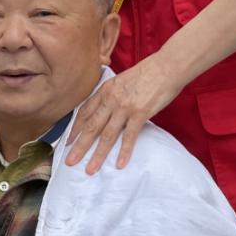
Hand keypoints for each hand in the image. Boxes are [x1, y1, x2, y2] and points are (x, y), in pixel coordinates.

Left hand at [64, 54, 183, 173]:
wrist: (167, 66)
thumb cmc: (148, 72)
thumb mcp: (121, 80)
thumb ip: (111, 94)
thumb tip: (106, 109)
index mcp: (105, 90)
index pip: (85, 112)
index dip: (75, 129)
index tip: (68, 142)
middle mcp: (111, 99)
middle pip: (91, 127)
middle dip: (79, 146)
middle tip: (69, 162)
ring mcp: (124, 107)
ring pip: (106, 135)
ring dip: (97, 155)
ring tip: (90, 169)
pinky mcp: (140, 113)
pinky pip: (129, 136)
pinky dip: (124, 152)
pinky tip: (119, 164)